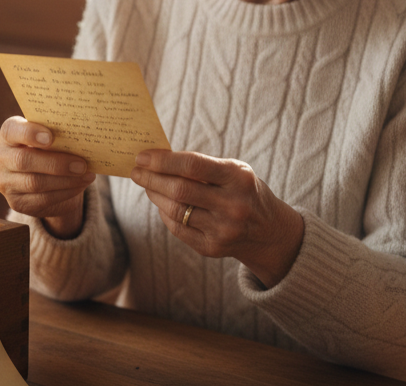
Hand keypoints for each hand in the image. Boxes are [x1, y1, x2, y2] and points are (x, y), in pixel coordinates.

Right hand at [0, 116, 95, 237]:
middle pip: (24, 160)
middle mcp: (1, 157)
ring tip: (86, 175)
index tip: (51, 137)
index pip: (11, 130)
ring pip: (35, 183)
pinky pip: (42, 199)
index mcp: (8, 134)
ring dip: (65, 180)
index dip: (29, 133)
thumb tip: (81, 140)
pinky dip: (65, 192)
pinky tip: (80, 185)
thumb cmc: (51, 149)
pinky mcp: (16, 202)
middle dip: (56, 163)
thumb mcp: (51, 138)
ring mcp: (5, 182)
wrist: (47, 177)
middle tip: (82, 164)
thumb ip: (58, 136)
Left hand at [130, 150, 303, 287]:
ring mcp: (223, 230)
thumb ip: (200, 165)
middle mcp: (233, 206)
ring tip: (146, 184)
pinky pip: (177, 228)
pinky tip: (161, 203)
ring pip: (174, 210)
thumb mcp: (234, 171)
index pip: (193, 166)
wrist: (269, 231)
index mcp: (238, 178)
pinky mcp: (212, 248)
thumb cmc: (243, 191)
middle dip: (151, 178)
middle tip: (136, 171)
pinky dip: (164, 213)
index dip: (163, 160)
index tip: (142, 156)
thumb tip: (156, 158)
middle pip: (179, 190)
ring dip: (154, 195)